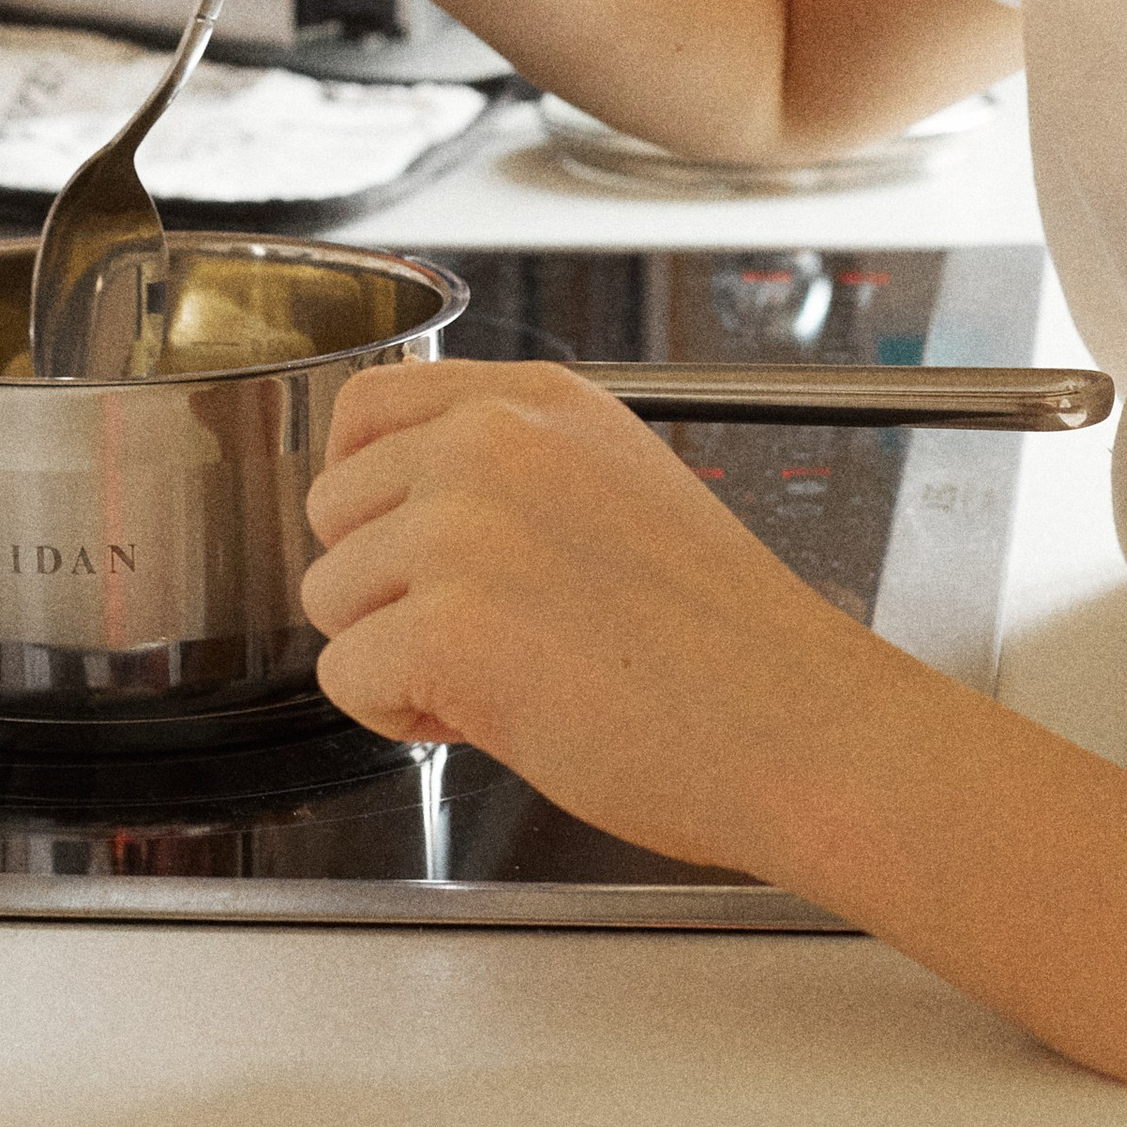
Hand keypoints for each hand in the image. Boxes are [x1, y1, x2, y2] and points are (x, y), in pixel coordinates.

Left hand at [299, 357, 886, 866]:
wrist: (797, 726)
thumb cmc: (726, 640)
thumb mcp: (618, 486)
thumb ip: (510, 471)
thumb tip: (407, 510)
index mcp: (539, 400)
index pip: (365, 407)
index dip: (367, 491)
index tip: (406, 543)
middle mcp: (491, 441)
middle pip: (331, 510)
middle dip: (383, 584)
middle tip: (487, 630)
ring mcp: (462, 528)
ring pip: (329, 599)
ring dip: (394, 653)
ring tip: (507, 673)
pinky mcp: (446, 627)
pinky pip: (346, 679)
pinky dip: (403, 717)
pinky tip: (497, 716)